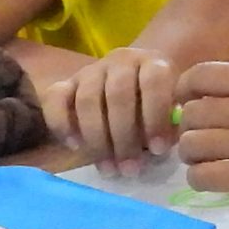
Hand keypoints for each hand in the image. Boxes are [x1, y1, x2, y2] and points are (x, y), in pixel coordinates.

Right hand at [46, 46, 183, 162]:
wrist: (138, 76)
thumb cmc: (159, 101)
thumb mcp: (173, 108)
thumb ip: (170, 123)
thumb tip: (157, 148)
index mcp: (153, 62)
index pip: (153, 82)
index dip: (156, 116)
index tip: (158, 150)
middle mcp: (121, 60)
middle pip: (118, 95)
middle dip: (124, 137)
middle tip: (130, 169)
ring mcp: (92, 69)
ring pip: (87, 99)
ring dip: (97, 139)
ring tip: (108, 168)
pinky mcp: (68, 81)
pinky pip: (55, 97)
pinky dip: (62, 123)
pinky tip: (75, 146)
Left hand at [175, 65, 228, 199]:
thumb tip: (199, 101)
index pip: (200, 76)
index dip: (186, 90)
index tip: (189, 102)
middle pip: (193, 114)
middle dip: (190, 125)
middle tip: (202, 135)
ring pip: (193, 146)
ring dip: (193, 152)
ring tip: (206, 156)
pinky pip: (206, 176)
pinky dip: (200, 176)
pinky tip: (213, 174)